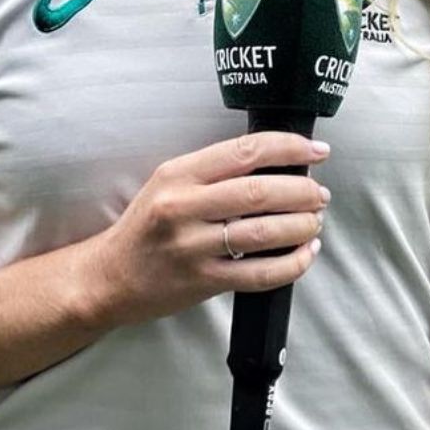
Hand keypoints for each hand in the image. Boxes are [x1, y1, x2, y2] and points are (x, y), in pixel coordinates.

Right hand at [83, 132, 329, 328]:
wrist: (109, 277)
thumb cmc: (147, 226)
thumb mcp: (170, 183)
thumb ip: (216, 171)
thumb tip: (279, 162)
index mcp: (179, 174)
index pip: (245, 151)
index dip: (289, 148)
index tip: (317, 151)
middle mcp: (183, 207)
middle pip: (259, 192)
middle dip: (302, 191)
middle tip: (319, 194)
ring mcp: (191, 247)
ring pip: (264, 232)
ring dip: (302, 226)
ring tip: (315, 222)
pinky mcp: (202, 281)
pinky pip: (260, 274)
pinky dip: (293, 264)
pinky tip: (305, 254)